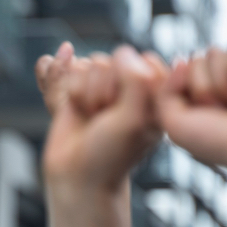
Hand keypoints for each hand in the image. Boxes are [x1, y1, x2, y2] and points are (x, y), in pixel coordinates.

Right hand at [42, 45, 166, 191]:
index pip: (144, 61)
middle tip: (105, 120)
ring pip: (91, 65)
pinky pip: (71, 70)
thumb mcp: (133, 119)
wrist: (76, 175)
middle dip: (103, 91)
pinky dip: (70, 90)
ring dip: (86, 93)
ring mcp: (105, 88)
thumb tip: (121, 51)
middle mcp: (132, 88)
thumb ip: (136, 79)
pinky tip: (77, 110)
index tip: (128, 115)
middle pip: (113, 61)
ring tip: (91, 118)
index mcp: (156, 94)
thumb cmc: (110, 154)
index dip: (130, 85)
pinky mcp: (81, 89)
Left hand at [157, 46, 226, 174]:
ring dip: (222, 83)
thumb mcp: (173, 121)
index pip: (178, 71)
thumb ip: (163, 90)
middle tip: (222, 110)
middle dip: (202, 87)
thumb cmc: (217, 140)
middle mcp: (218, 81)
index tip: (200, 115)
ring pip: (213, 53)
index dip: (184, 91)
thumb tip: (182, 60)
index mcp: (197, 95)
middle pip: (194, 60)